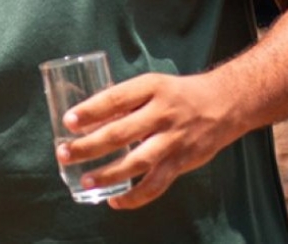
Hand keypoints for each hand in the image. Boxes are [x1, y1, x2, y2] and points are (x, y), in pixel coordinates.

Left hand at [55, 71, 239, 208]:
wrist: (223, 104)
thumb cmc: (176, 94)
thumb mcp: (152, 86)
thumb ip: (125, 101)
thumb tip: (88, 120)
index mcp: (150, 88)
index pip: (115, 99)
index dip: (90, 111)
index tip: (68, 122)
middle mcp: (161, 113)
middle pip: (120, 132)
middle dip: (89, 146)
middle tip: (64, 153)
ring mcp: (173, 140)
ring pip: (136, 162)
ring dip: (108, 174)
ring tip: (85, 180)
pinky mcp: (182, 161)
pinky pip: (156, 185)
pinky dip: (135, 196)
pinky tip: (115, 201)